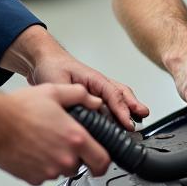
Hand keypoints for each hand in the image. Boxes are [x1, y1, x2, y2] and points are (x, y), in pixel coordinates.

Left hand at [0, 25, 148, 129]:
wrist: (44, 61)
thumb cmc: (52, 67)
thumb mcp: (58, 82)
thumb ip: (72, 97)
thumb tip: (84, 113)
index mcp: (94, 78)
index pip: (113, 94)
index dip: (122, 110)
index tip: (128, 122)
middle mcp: (99, 84)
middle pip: (122, 94)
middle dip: (133, 106)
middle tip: (143, 116)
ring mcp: (97, 90)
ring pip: (119, 98)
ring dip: (129, 109)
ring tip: (139, 120)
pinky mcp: (92, 98)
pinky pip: (110, 105)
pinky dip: (118, 113)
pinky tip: (120, 124)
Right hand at [0, 84, 110, 184]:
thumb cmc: (19, 109)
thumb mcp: (54, 92)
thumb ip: (80, 95)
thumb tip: (94, 101)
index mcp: (75, 138)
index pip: (102, 161)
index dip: (104, 162)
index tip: (101, 161)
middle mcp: (64, 158)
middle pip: (81, 166)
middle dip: (77, 156)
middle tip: (64, 142)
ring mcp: (48, 171)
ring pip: (62, 170)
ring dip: (58, 160)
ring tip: (45, 141)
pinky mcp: (33, 178)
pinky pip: (44, 176)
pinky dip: (42, 165)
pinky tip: (34, 149)